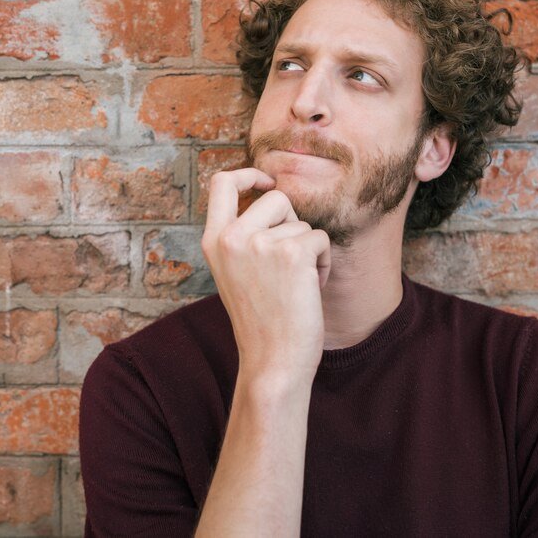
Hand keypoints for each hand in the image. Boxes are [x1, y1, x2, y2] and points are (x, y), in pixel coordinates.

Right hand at [201, 168, 331, 381]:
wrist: (272, 362)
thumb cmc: (261, 321)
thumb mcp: (236, 273)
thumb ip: (243, 237)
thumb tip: (272, 196)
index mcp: (214, 241)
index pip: (222, 183)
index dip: (249, 175)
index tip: (267, 184)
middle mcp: (232, 237)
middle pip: (276, 198)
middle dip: (293, 223)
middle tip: (290, 260)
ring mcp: (260, 243)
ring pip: (302, 223)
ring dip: (309, 249)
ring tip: (297, 284)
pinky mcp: (291, 253)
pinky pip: (320, 239)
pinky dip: (323, 262)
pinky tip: (310, 289)